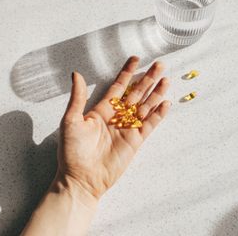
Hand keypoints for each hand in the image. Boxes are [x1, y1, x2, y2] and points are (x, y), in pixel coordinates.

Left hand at [57, 56, 170, 200]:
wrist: (81, 178)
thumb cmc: (72, 151)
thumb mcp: (71, 121)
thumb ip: (78, 98)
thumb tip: (76, 74)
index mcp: (102, 110)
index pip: (118, 87)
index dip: (127, 73)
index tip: (136, 59)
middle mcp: (117, 117)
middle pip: (136, 93)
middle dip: (147, 79)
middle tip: (159, 65)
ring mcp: (127, 129)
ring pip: (146, 106)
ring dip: (156, 94)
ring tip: (166, 80)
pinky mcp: (135, 141)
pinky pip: (150, 125)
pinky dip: (158, 114)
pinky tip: (165, 103)